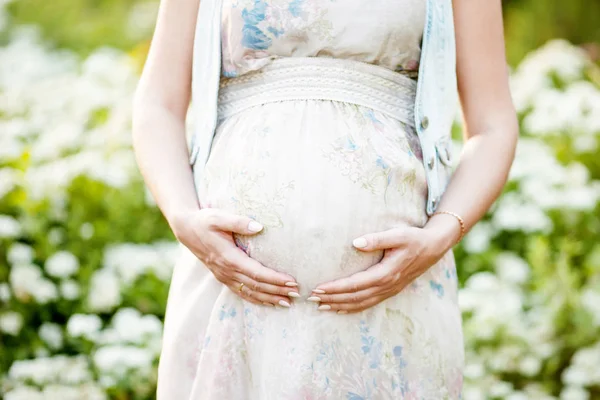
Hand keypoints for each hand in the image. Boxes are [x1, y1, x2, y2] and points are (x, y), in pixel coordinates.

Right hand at [170, 208, 298, 307]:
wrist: (186, 229)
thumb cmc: (205, 221)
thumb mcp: (219, 217)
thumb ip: (238, 222)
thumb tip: (259, 227)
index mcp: (228, 257)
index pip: (256, 273)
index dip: (275, 279)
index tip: (291, 281)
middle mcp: (226, 270)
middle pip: (256, 286)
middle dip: (277, 291)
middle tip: (297, 294)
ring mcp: (224, 276)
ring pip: (250, 292)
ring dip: (269, 298)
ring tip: (287, 303)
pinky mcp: (223, 277)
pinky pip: (241, 293)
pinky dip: (256, 299)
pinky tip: (269, 303)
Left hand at [309, 224, 454, 313]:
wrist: (433, 247)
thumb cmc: (414, 238)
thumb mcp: (397, 234)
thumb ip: (376, 239)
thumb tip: (355, 243)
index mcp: (386, 273)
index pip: (355, 284)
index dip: (335, 288)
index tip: (318, 288)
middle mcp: (387, 285)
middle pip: (354, 297)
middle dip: (332, 299)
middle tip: (311, 298)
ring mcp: (389, 290)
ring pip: (361, 304)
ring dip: (340, 306)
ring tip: (321, 306)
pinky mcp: (390, 291)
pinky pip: (368, 303)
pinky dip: (352, 308)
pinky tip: (340, 309)